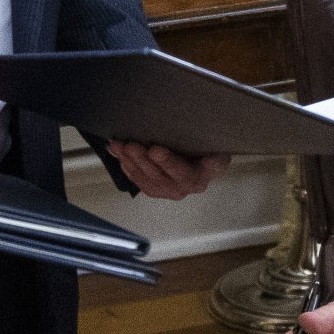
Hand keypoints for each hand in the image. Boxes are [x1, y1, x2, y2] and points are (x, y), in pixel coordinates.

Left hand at [105, 139, 223, 200]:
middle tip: (130, 145)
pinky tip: (118, 154)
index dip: (169, 162)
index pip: (186, 170)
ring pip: (147, 179)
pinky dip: (127, 166)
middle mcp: (187, 187)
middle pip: (161, 176)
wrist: (207, 159)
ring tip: (118, 146)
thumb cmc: (210, 147)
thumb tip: (202, 143)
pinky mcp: (156, 189)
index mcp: (202, 174)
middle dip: (143, 159)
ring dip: (130, 162)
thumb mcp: (215, 144)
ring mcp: (170, 190)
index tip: (155, 150)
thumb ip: (209, 146)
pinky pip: (139, 181)